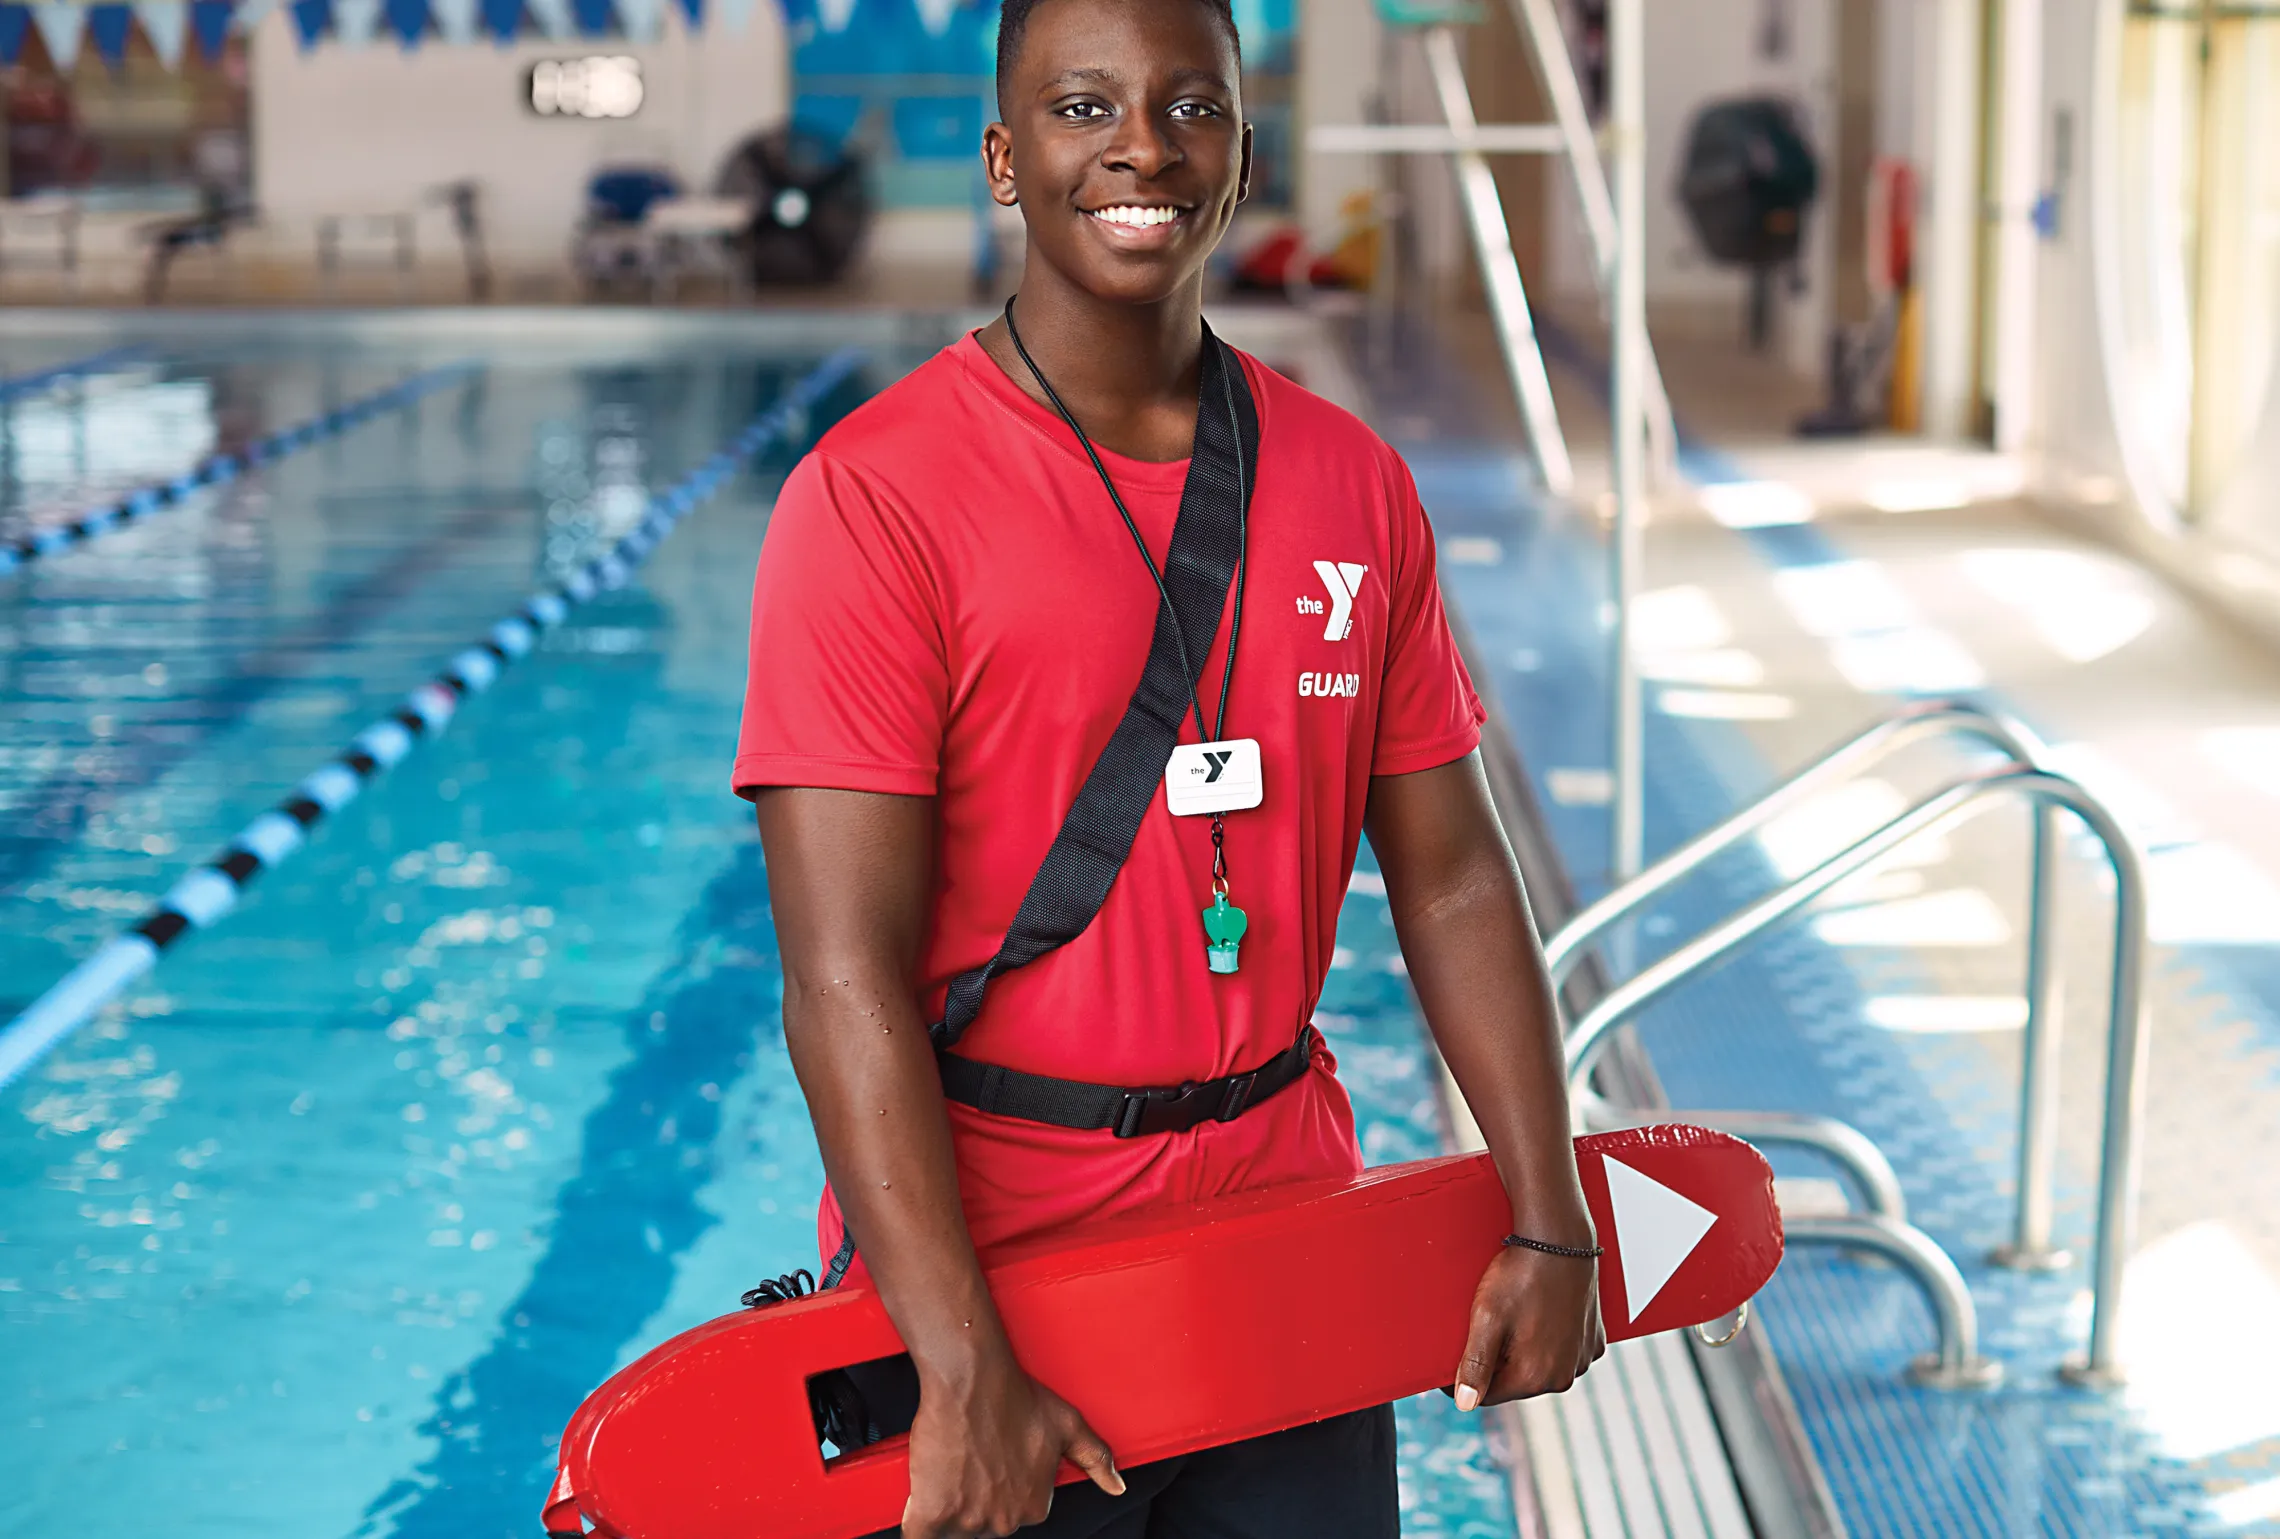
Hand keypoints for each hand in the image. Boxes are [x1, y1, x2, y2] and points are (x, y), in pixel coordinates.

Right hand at [902, 1351, 1124, 1538]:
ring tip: (945, 1474)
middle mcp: (1004, 1520)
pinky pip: (919, 1536)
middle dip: (971, 1501)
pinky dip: (917, 1527)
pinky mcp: (932, 1512)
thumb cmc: (1016, 1395)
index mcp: (1034, 1506)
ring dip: (944, 1509)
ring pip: (951, 1531)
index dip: (995, 1490)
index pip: (1010, 1514)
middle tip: (966, 1465)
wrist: (973, 1378)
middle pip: (980, 1525)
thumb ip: (1096, 1458)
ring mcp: (968, 1519)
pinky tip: (920, 1512)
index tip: (988, 1468)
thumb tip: (1117, 1486)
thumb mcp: (1068, 1425)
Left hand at [1450, 1238, 1605, 1409]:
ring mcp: (1582, 1358)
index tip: (1453, 1356)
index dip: (1465, 1378)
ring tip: (1514, 1315)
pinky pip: (1564, 1351)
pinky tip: (1539, 1313)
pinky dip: (1550, 1340)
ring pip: (1540, 1367)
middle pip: (1516, 1382)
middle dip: (1498, 1362)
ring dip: (1524, 1352)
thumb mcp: (1486, 1318)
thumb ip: (1475, 1365)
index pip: (1488, 1395)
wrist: (1559, 1239)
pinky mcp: (1594, 1341)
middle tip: (1487, 1325)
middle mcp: (1565, 1376)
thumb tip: (1464, 1404)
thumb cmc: (1520, 1276)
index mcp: (1536, 1376)